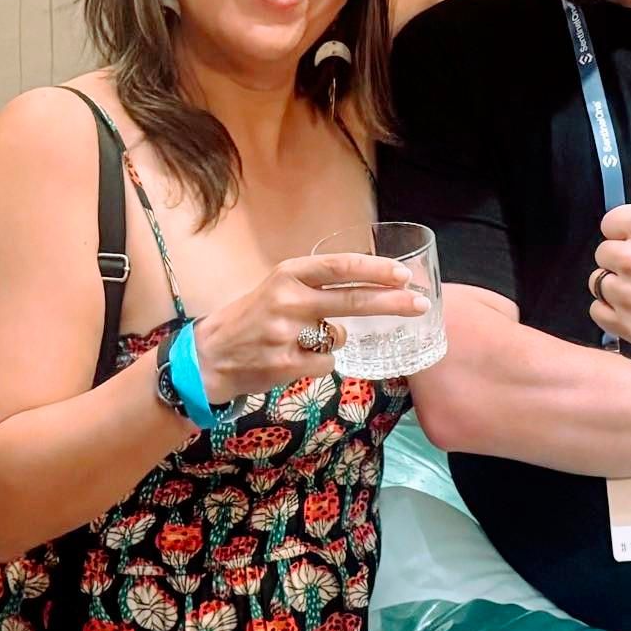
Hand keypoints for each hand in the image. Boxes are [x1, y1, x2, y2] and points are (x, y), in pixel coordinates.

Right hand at [192, 253, 427, 399]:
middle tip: (420, 305)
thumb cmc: (251, 318)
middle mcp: (288, 299)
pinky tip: (296, 359)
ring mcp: (287, 333)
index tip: (403, 274)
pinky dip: (321, 362)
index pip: (340, 266)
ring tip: (303, 340)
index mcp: (288, 274)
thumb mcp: (277, 287)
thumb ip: (315, 284)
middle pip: (353, 300)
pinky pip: (327, 363)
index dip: (375, 270)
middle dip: (392, 303)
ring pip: (340, 336)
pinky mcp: (286, 363)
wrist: (210, 356)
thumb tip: (369, 282)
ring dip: (334, 340)